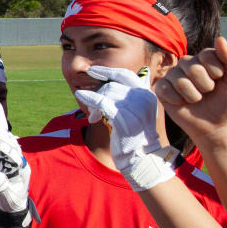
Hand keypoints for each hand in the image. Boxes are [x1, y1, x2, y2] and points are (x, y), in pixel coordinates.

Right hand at [0, 115, 32, 226]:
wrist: (12, 206)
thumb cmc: (10, 202)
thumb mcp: (6, 197)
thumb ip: (2, 187)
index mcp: (20, 167)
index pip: (9, 150)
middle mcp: (18, 158)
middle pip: (6, 139)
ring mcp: (12, 156)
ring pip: (3, 137)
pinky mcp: (5, 156)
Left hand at [75, 66, 174, 190]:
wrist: (141, 157)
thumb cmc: (135, 134)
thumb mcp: (137, 110)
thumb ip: (130, 95)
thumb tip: (122, 77)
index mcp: (147, 94)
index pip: (125, 75)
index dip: (108, 71)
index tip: (93, 70)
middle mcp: (143, 98)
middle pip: (111, 86)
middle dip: (98, 94)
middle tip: (94, 109)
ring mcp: (134, 107)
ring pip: (105, 94)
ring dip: (94, 103)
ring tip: (94, 116)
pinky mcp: (124, 118)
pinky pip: (101, 102)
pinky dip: (89, 98)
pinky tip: (80, 95)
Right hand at [156, 36, 226, 150]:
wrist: (216, 125)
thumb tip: (219, 38)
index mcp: (205, 58)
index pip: (206, 55)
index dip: (216, 71)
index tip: (221, 80)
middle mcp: (187, 64)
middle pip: (192, 68)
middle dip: (205, 85)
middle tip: (208, 92)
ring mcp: (173, 76)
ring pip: (180, 80)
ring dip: (193, 95)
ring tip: (197, 99)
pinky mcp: (161, 89)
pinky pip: (165, 89)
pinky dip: (178, 100)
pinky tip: (183, 103)